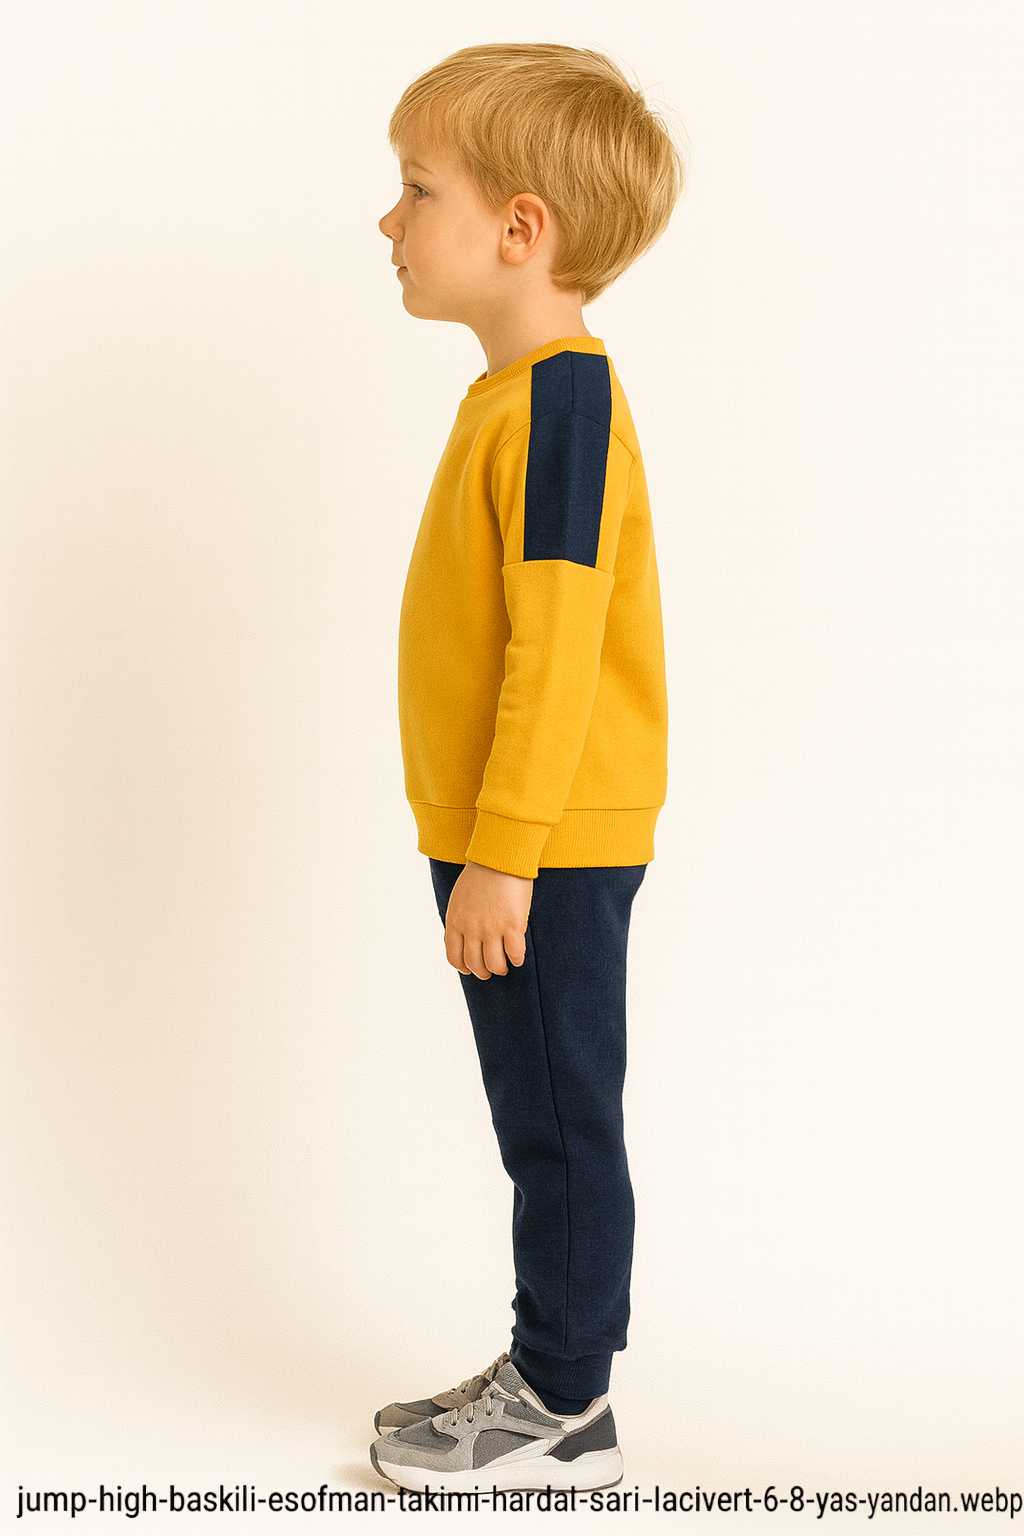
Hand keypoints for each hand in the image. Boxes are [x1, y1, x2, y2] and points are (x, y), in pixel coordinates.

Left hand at [444, 861, 533, 979]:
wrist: (500, 857)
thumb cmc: (482, 873)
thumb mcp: (460, 897)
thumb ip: (461, 918)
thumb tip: (466, 936)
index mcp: (455, 921)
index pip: (454, 956)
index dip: (463, 967)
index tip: (470, 969)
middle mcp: (471, 929)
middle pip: (474, 963)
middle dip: (482, 972)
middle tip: (490, 971)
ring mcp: (492, 929)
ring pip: (494, 964)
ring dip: (499, 969)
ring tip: (504, 967)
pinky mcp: (512, 925)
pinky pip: (515, 954)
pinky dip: (517, 960)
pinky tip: (518, 957)